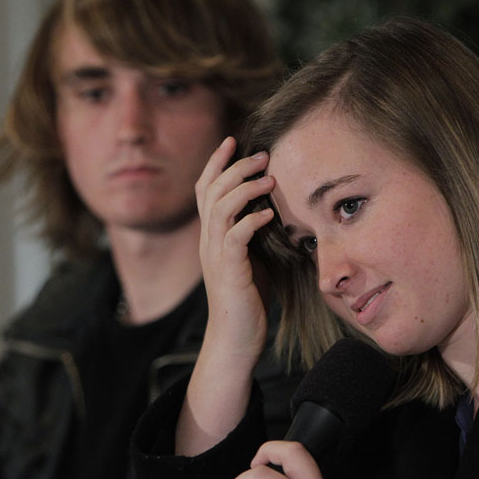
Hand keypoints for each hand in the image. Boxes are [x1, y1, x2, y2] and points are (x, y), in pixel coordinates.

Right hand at [195, 136, 275, 360]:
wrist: (236, 338)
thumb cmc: (248, 298)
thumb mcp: (251, 256)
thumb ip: (253, 232)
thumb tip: (272, 207)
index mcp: (211, 235)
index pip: (205, 189)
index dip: (216, 163)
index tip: (232, 140)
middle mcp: (208, 241)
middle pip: (211, 191)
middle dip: (235, 167)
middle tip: (262, 154)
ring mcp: (216, 256)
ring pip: (220, 208)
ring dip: (245, 189)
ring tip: (270, 178)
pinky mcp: (229, 272)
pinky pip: (235, 237)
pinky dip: (251, 221)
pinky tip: (269, 214)